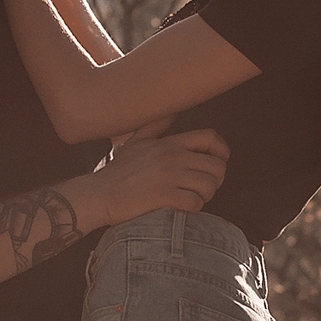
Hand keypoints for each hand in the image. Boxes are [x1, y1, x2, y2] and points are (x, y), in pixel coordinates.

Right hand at [71, 128, 227, 225]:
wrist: (98, 194)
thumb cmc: (118, 172)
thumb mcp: (136, 142)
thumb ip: (156, 126)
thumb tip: (174, 112)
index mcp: (169, 143)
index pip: (210, 137)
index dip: (222, 151)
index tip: (218, 162)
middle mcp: (172, 156)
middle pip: (217, 165)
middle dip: (216, 179)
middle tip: (203, 187)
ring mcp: (168, 176)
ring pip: (209, 185)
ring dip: (206, 196)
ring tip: (193, 198)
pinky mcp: (162, 196)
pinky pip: (195, 203)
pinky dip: (194, 208)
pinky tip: (183, 208)